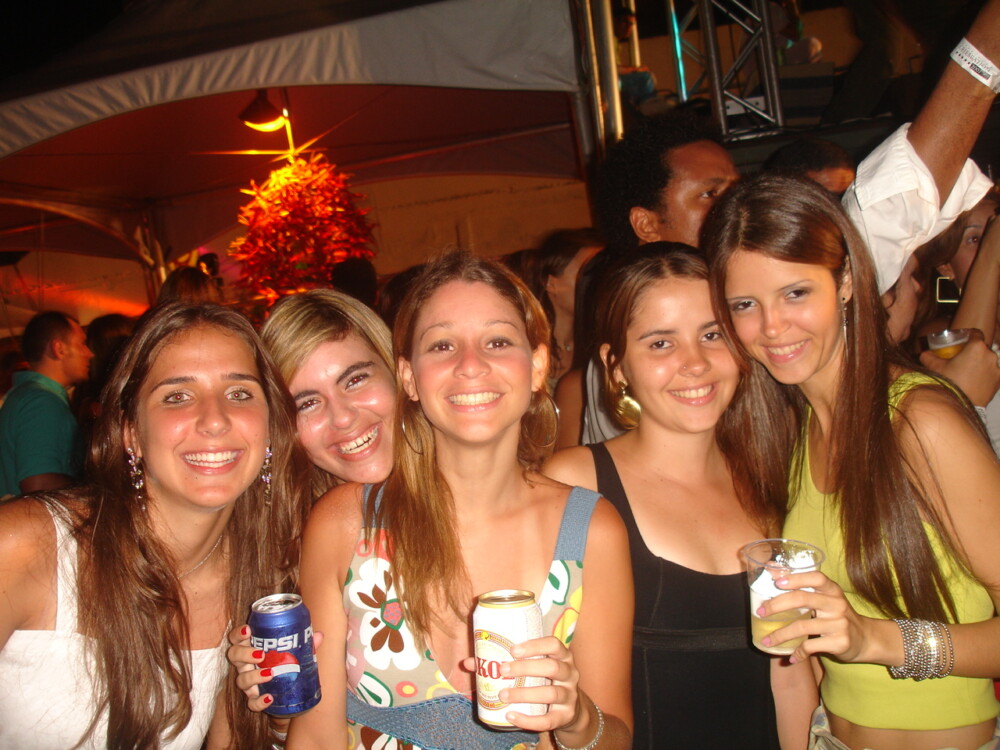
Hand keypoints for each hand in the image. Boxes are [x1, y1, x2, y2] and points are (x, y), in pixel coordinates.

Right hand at [225, 624, 324, 712]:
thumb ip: (304, 643)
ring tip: (270, 674)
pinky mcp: (253, 699)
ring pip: (241, 680)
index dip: (238, 634)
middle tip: (260, 654)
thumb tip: (319, 635)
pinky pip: (251, 703)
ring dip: (254, 677)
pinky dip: (259, 701)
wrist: (288, 691)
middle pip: (234, 655)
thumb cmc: (286, 663)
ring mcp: (248, 683)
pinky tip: (270, 697)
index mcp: (251, 648)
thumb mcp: (294, 651)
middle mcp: (245, 664)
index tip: (248, 630)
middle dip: (244, 653)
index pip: (237, 638)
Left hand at [461, 636, 585, 734]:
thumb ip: (506, 663)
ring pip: (551, 693)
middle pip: (552, 668)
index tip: (513, 649)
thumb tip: (469, 663)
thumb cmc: (544, 681)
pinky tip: (512, 716)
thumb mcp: (533, 669)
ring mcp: (569, 696)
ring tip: (503, 695)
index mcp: (562, 656)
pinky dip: (529, 720)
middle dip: (526, 668)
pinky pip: (549, 720)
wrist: (570, 710)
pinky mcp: (565, 716)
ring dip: (525, 694)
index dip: (535, 645)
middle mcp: (570, 673)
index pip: (554, 644)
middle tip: (502, 670)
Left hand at [758, 571, 874, 664]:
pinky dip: (797, 652)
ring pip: (802, 627)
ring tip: (766, 641)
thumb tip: (771, 568)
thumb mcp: (826, 598)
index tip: (776, 582)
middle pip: (803, 599)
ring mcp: (839, 623)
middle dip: (776, 605)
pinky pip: (811, 646)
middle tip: (760, 612)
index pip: (816, 577)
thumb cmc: (837, 615)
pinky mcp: (840, 642)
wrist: (865, 639)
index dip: (796, 578)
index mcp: (832, 590)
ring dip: (780, 635)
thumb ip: (803, 588)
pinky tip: (791, 657)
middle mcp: (837, 604)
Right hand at [920, 329, 999, 406]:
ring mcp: (997, 368)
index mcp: (976, 347)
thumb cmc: (948, 382)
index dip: (969, 334)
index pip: (976, 333)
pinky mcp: (999, 381)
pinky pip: (992, 373)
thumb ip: (928, 356)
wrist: (959, 404)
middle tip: (962, 359)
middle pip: (982, 348)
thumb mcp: (934, 367)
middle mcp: (990, 355)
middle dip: (973, 352)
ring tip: (968, 372)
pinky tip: (975, 381)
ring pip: (988, 361)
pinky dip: (985, 375)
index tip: (963, 339)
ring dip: (980, 363)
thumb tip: (925, 353)